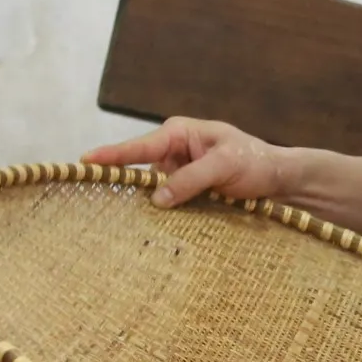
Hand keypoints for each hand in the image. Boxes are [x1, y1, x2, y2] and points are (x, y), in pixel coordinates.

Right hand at [82, 116, 286, 208]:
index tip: (84, 161)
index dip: (111, 155)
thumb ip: (191, 179)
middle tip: (96, 200)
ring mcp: (177, 174)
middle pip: (139, 170)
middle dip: (122, 184)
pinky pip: (166, 203)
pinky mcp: (184, 193)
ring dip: (145, 206)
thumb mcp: (225, 166)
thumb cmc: (255, 162)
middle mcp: (172, 152)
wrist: (278, 179)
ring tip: (121, 221)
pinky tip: (151, 228)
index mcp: (178, 133)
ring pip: (151, 191)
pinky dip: (162, 214)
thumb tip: (157, 199)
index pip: (139, 147)